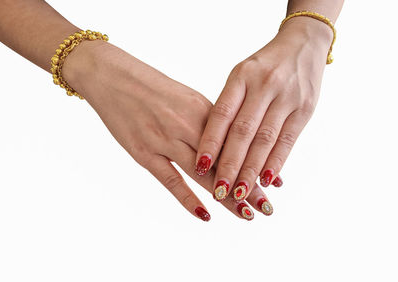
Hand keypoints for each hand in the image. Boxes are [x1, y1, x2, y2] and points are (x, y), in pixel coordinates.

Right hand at [62, 40, 273, 220]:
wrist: (112, 75)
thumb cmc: (150, 87)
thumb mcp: (185, 97)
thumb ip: (206, 121)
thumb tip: (226, 143)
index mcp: (202, 109)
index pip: (235, 143)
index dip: (253, 164)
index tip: (271, 183)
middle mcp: (187, 125)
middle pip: (224, 161)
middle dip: (248, 186)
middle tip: (267, 207)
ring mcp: (164, 140)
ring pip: (203, 174)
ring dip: (226, 197)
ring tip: (247, 214)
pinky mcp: (143, 152)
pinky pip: (170, 180)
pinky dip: (188, 199)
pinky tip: (205, 214)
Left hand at [196, 16, 332, 201]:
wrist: (303, 44)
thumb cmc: (264, 66)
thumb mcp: (241, 75)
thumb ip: (230, 105)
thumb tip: (214, 145)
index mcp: (241, 76)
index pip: (222, 114)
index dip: (210, 143)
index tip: (199, 168)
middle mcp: (264, 86)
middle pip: (243, 132)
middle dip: (230, 165)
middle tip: (219, 192)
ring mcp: (286, 98)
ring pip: (265, 140)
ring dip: (251, 170)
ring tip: (239, 192)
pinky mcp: (305, 109)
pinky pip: (288, 141)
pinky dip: (276, 162)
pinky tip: (267, 180)